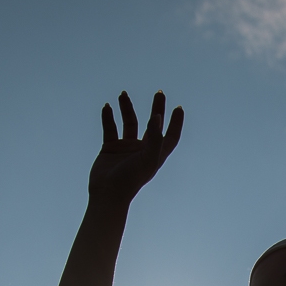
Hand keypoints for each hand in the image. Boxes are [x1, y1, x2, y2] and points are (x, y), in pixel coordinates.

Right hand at [88, 90, 184, 205]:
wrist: (107, 193)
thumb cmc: (131, 180)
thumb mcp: (148, 159)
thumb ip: (155, 138)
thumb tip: (157, 117)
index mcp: (155, 153)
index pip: (170, 136)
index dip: (176, 123)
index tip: (179, 108)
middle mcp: (142, 149)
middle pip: (152, 124)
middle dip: (157, 108)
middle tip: (159, 93)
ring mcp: (126, 148)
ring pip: (129, 122)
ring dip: (127, 108)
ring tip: (123, 94)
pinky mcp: (110, 148)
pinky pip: (110, 128)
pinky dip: (108, 117)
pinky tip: (107, 107)